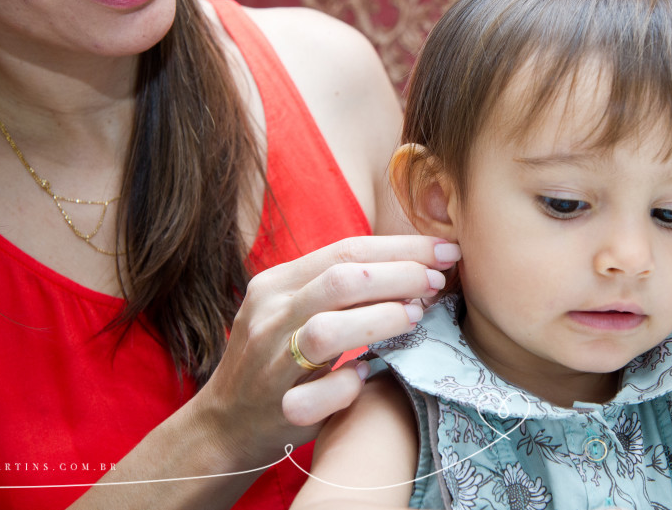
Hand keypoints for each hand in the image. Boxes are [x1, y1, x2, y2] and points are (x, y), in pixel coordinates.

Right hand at [192, 235, 459, 469]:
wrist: (225, 425)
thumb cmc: (277, 361)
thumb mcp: (297, 311)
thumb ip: (341, 288)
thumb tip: (416, 264)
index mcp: (278, 283)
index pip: (346, 251)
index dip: (401, 247)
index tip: (446, 249)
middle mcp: (270, 313)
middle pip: (341, 279)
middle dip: (399, 274)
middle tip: (440, 280)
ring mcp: (269, 360)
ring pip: (327, 330)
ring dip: (380, 319)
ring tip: (417, 316)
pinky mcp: (275, 404)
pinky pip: (318, 392)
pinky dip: (349, 383)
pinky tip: (369, 375)